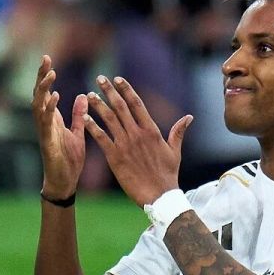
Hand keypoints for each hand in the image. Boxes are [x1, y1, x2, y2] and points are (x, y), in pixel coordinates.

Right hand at [32, 55, 87, 198]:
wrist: (64, 183)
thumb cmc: (69, 160)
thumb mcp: (77, 132)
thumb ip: (78, 115)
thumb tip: (82, 96)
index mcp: (52, 119)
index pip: (46, 92)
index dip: (45, 76)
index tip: (48, 59)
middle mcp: (45, 123)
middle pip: (39, 94)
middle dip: (41, 76)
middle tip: (45, 58)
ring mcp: (44, 132)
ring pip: (38, 106)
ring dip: (43, 89)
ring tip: (50, 74)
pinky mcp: (47, 142)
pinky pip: (46, 123)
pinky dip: (49, 109)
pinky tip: (54, 97)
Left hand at [84, 75, 192, 205]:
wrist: (159, 196)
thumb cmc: (168, 175)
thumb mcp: (175, 151)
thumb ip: (178, 132)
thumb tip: (189, 117)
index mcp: (151, 130)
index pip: (137, 104)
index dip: (126, 90)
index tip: (118, 79)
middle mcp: (137, 134)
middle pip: (121, 107)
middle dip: (109, 91)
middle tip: (100, 78)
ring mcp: (125, 145)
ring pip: (109, 119)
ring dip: (99, 105)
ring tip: (89, 94)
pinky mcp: (115, 157)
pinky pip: (101, 138)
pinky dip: (92, 127)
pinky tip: (84, 117)